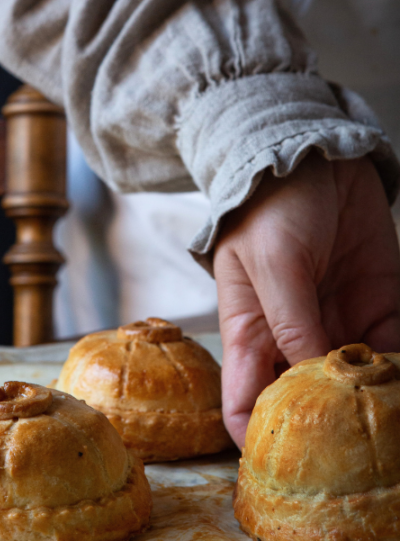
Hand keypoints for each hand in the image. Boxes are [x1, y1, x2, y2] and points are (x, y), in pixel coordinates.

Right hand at [213, 152, 399, 447]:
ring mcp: (337, 324)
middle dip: (329, 430)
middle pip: (305, 402)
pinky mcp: (379, 307)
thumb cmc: (270, 209)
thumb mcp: (273, 264)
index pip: (245, 401)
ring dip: (378, 406)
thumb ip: (290, 323)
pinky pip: (395, 352)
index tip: (287, 471)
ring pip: (356, 384)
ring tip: (394, 420)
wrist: (315, 159)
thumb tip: (312, 379)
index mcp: (251, 333)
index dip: (259, 439)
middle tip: (358, 456)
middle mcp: (293, 338)